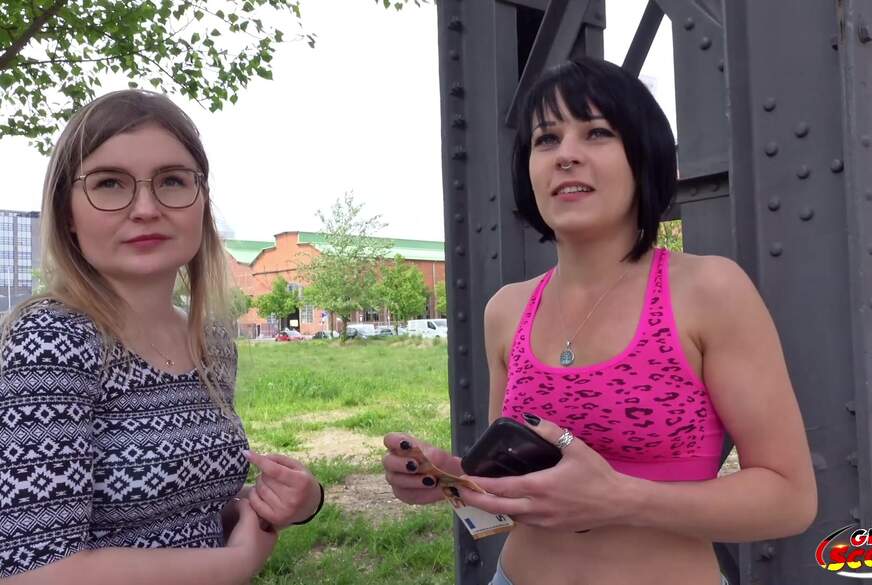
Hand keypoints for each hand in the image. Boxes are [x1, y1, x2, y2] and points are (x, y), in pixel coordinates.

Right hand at [225, 498, 277, 576]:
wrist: (235, 565)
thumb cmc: (247, 540)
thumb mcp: (248, 517)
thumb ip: (246, 506)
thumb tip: (241, 500)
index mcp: (271, 541)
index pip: (272, 529)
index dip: (266, 521)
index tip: (258, 516)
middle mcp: (265, 553)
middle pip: (262, 539)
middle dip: (255, 532)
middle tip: (245, 524)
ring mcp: (254, 562)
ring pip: (252, 549)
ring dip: (245, 542)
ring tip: (235, 534)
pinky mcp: (242, 569)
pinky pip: (241, 556)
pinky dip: (237, 550)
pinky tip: (230, 545)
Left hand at [244, 451, 322, 528]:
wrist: (311, 505)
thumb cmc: (302, 481)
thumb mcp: (297, 466)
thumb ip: (279, 459)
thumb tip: (259, 457)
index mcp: (300, 481)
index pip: (274, 470)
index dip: (259, 461)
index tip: (246, 453)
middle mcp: (292, 498)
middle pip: (265, 479)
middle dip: (264, 473)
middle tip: (271, 475)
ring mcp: (283, 510)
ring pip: (259, 489)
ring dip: (260, 483)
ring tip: (269, 484)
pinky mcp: (275, 518)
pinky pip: (255, 503)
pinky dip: (254, 495)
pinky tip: (261, 492)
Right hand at [382, 432, 460, 504]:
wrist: (447, 481)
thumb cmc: (442, 463)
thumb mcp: (443, 458)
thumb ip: (436, 456)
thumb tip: (428, 457)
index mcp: (401, 445)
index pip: (390, 440)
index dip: (395, 441)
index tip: (407, 445)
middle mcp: (394, 460)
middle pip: (388, 461)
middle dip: (401, 464)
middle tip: (416, 466)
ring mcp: (395, 477)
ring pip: (395, 479)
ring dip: (413, 480)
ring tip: (432, 481)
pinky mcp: (401, 492)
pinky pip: (405, 493)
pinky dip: (420, 492)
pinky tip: (434, 489)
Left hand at [456, 415, 633, 530]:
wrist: (619, 503)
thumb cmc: (597, 474)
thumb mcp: (574, 447)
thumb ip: (551, 432)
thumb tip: (530, 419)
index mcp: (540, 486)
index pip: (502, 487)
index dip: (481, 484)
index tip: (465, 479)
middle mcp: (538, 507)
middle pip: (499, 507)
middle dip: (477, 500)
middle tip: (461, 492)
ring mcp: (545, 520)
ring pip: (511, 517)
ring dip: (494, 508)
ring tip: (480, 497)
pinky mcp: (552, 527)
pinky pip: (525, 522)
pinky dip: (512, 514)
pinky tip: (509, 504)